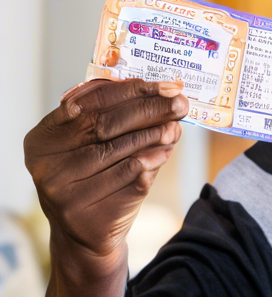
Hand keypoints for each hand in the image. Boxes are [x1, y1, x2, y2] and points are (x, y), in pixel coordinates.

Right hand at [24, 78, 187, 295]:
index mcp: (44, 136)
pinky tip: (165, 151)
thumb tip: (165, 96)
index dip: (132, 91)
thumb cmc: (96, 178)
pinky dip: (151, 160)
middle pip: (106, 124)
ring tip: (175, 128)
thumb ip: (120, 120)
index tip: (166, 86)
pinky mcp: (81, 210)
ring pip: (118, 150)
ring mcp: (60, 188)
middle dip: (149, 110)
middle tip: (180, 104)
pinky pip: (126, 177)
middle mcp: (46, 161)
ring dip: (154, 134)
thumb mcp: (95, 146)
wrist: (86, 233)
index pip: (92, 103)